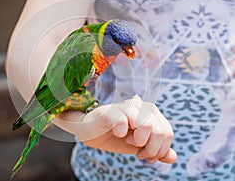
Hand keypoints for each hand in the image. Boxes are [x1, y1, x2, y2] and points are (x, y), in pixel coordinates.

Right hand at [54, 96, 176, 163]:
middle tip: (138, 152)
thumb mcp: (138, 147)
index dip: (161, 149)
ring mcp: (126, 106)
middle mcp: (141, 106)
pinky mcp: (111, 110)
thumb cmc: (115, 136)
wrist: (91, 132)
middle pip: (160, 131)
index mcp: (151, 113)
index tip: (147, 156)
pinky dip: (122, 132)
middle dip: (151, 149)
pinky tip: (117, 133)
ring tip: (127, 140)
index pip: (168, 132)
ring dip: (138, 142)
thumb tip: (172, 157)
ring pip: (147, 126)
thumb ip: (156, 150)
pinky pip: (124, 121)